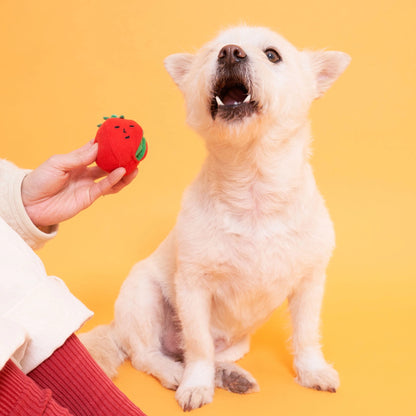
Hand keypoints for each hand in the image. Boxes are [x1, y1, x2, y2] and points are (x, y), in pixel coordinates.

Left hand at [21, 141, 137, 227]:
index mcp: (77, 161)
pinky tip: (122, 172)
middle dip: (120, 158)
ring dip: (123, 171)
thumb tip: (98, 147)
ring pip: (111, 177)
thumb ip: (79, 157)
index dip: (106, 143)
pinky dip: (115, 180)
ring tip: (134, 164)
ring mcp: (89, 185)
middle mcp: (86, 172)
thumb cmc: (40, 180)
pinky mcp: (89, 197)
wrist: (30, 204)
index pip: (95, 150)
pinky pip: (106, 188)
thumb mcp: (58, 163)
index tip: (118, 135)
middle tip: (131, 150)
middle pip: (107, 164)